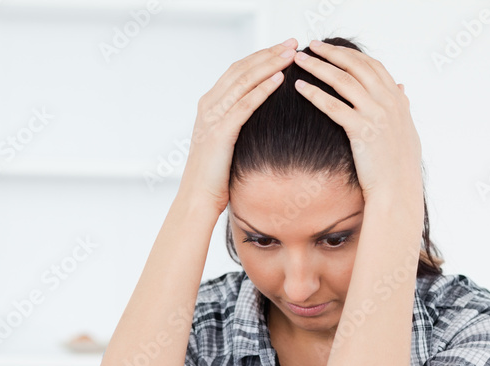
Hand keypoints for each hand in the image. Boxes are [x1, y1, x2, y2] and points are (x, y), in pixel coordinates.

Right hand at [176, 38, 297, 220]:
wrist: (197, 199)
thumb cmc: (215, 177)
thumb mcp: (226, 143)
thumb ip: (237, 124)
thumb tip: (260, 117)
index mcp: (209, 106)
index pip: (237, 71)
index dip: (260, 57)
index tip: (283, 48)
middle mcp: (209, 106)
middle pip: (241, 70)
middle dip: (268, 54)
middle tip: (292, 43)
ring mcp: (212, 118)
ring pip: (243, 82)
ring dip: (269, 65)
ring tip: (291, 54)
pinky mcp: (220, 132)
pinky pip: (245, 105)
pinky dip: (262, 89)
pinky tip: (279, 79)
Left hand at [291, 41, 422, 207]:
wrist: (398, 191)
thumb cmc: (399, 166)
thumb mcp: (407, 130)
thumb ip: (403, 106)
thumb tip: (402, 89)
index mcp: (398, 100)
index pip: (372, 66)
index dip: (350, 54)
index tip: (332, 48)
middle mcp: (388, 102)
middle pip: (356, 66)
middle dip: (331, 53)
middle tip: (311, 45)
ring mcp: (376, 115)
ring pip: (343, 81)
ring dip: (319, 67)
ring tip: (299, 60)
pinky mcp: (361, 130)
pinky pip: (333, 106)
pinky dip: (315, 93)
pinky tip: (299, 87)